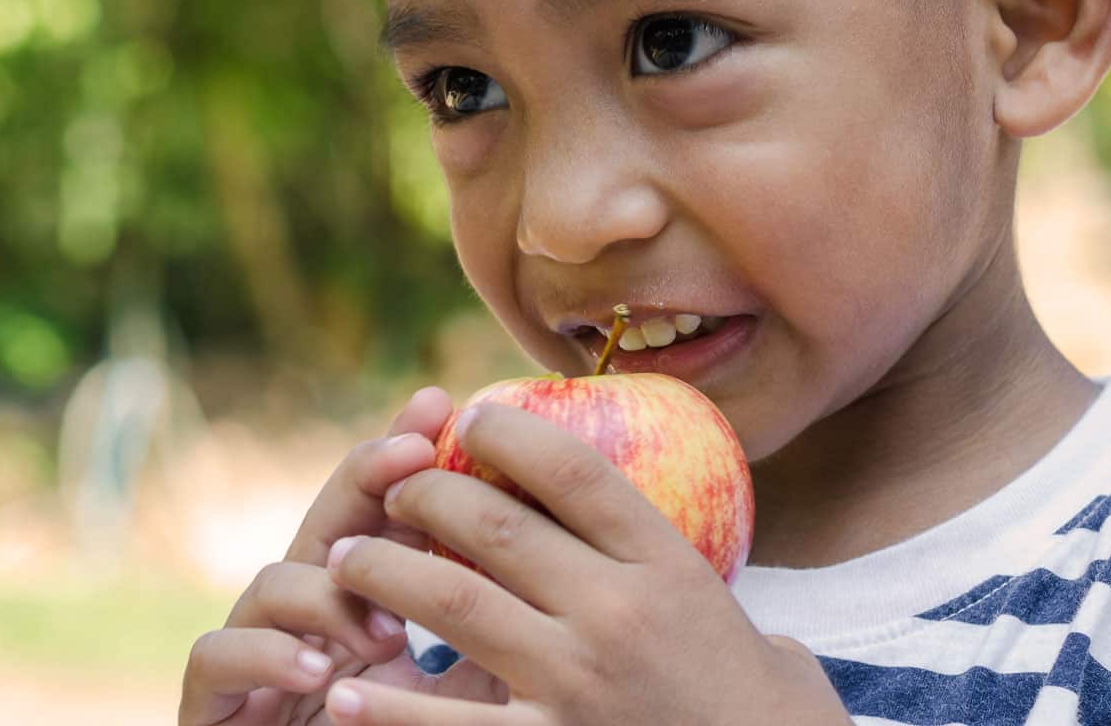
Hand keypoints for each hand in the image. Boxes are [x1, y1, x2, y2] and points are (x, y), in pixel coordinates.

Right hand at [179, 387, 507, 725]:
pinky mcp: (211, 699)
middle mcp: (307, 611)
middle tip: (410, 456)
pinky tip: (318, 671)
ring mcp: (254, 649)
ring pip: (273, 580)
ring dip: (329, 594)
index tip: (442, 408)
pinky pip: (218, 653)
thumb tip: (566, 560)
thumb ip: (488, 628)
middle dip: (364, 479)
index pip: (383, 510)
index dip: (405, 453)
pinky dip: (266, 654)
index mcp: (367, 597)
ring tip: (385, 633)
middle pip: (326, 521)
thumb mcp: (461, 690)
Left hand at [320, 403, 850, 724]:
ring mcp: (579, 684)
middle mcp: (619, 615)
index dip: (512, 431)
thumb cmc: (765, 717)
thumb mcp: (744, 627)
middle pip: (496, 526)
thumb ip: (680, 575)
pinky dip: (388, 710)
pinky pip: (448, 725)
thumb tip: (628, 518)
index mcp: (669, 568)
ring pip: (453, 603)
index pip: (574, 471)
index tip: (473, 416)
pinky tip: (345, 694)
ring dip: (386, 572)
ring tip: (346, 561)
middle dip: (426, 495)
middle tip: (393, 493)